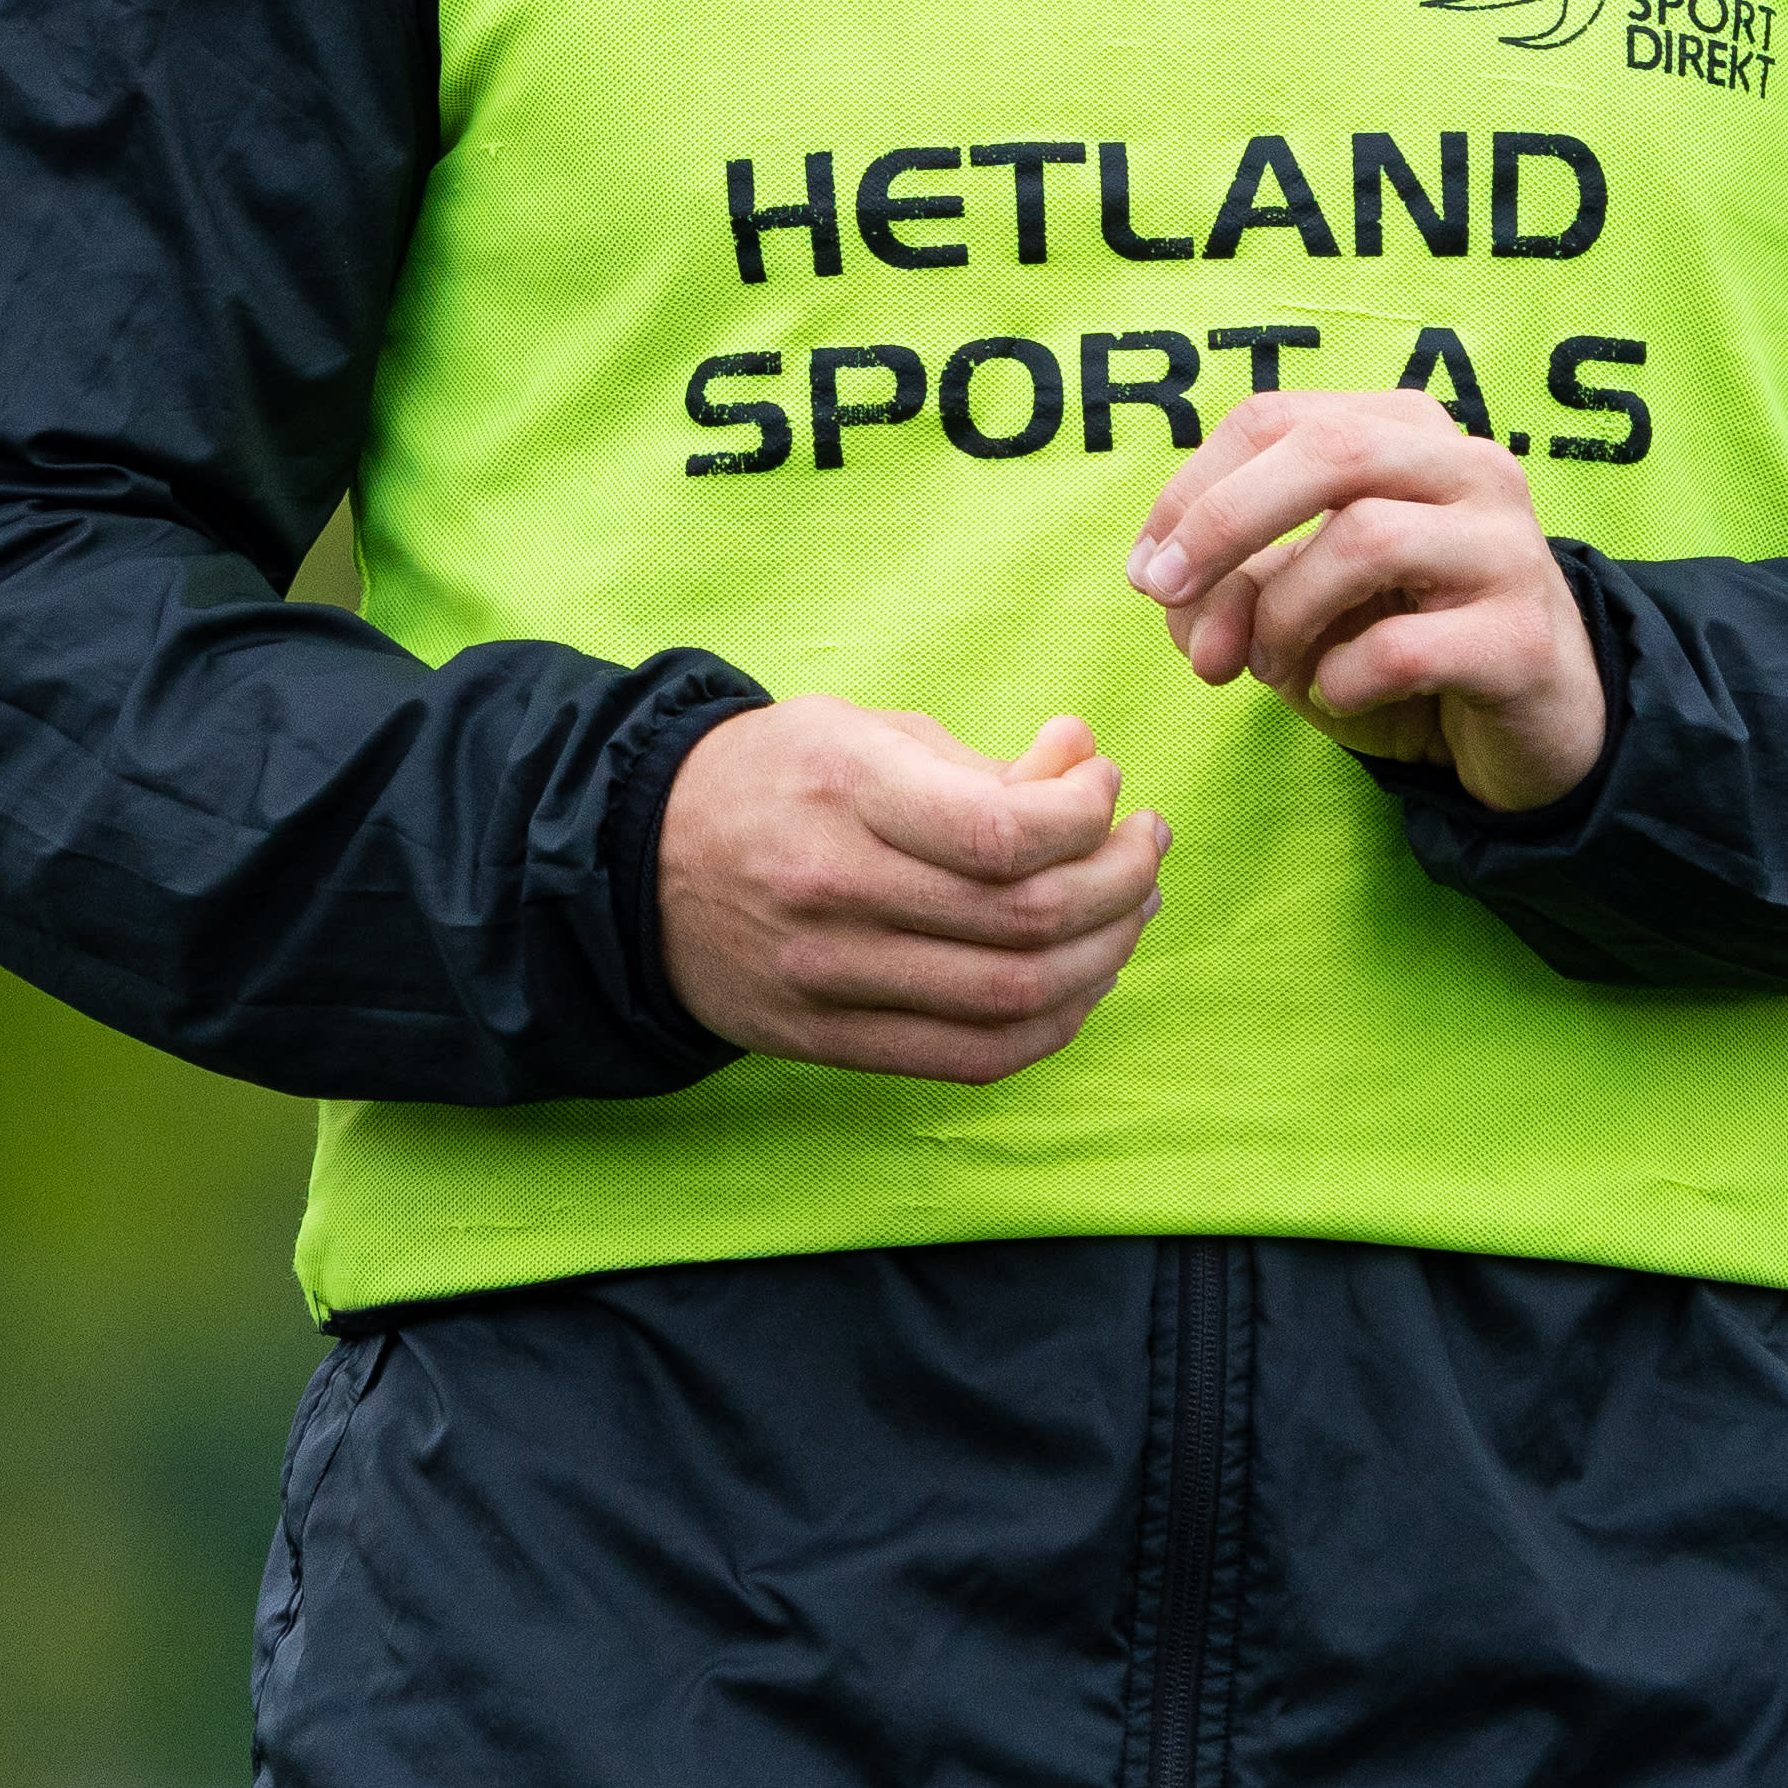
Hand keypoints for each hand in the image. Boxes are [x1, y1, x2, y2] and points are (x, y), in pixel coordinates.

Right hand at [654, 702, 1167, 1080]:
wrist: (639, 862)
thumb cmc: (774, 779)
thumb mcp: (866, 732)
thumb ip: (982, 762)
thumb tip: (1087, 768)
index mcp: (846, 790)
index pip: (1002, 832)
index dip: (1086, 817)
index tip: (1107, 789)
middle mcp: (834, 890)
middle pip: (1024, 920)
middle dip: (1120, 884)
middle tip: (1148, 850)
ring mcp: (829, 978)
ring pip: (1012, 997)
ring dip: (1104, 955)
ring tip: (1132, 909)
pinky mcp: (829, 1040)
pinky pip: (972, 1056)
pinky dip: (1050, 1024)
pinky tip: (1082, 979)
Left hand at [1128, 389, 1611, 812]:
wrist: (1535, 729)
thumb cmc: (1405, 644)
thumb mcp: (1303, 605)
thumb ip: (1233, 589)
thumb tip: (1172, 600)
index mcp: (1406, 430)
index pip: (1275, 418)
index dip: (1191, 491)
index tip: (1147, 570)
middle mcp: (1469, 466)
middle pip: (1328, 447)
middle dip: (1224, 521)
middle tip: (1165, 594)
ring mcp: (1507, 547)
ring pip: (1365, 539)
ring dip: (1285, 613)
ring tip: (1270, 668)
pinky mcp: (1524, 638)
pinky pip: (1404, 646)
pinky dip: (1343, 676)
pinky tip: (1342, 692)